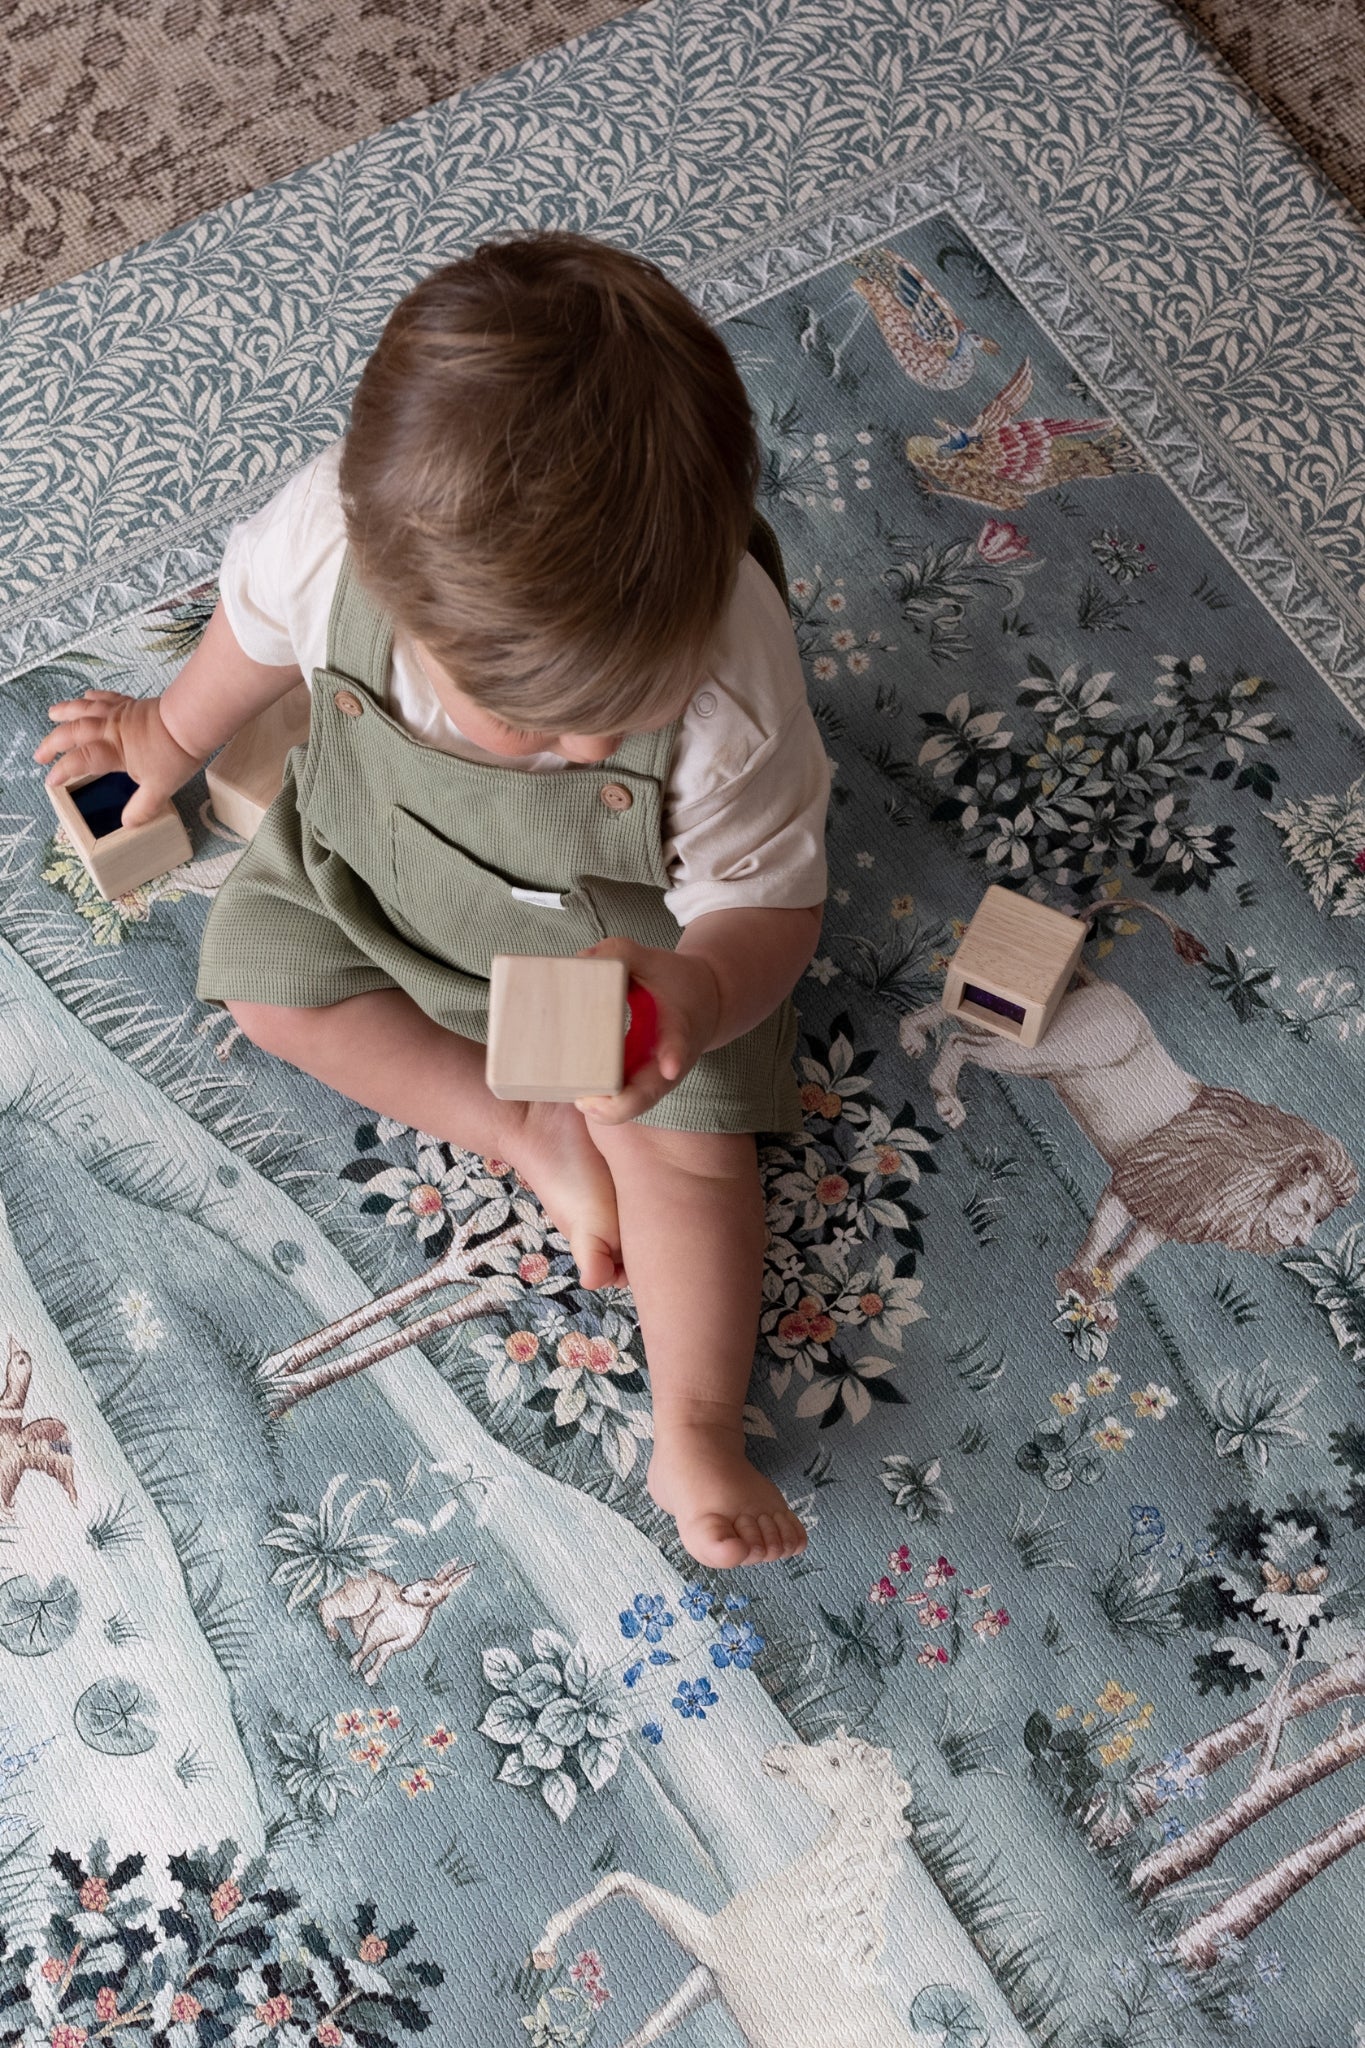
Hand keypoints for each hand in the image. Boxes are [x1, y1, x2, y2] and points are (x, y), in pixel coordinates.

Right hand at [34, 689, 204, 826]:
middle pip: (73, 732)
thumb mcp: (160, 789)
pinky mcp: (131, 704)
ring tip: (52, 714)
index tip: (50, 780)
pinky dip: (93, 697)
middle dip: (52, 743)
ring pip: (84, 709)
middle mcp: (109, 729)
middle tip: (40, 754)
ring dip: (65, 712)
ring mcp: (119, 714)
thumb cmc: (175, 754)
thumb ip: (142, 808)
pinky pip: (106, 698)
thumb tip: (128, 824)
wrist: (191, 722)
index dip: (62, 770)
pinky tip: (87, 696)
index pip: (79, 761)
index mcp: (113, 751)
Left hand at [573, 936, 720, 1123]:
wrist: (706, 1003)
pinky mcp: (638, 1084)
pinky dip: (598, 1101)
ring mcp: (653, 1079)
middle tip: (586, 1098)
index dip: (673, 1056)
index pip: (678, 1046)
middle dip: (616, 1105)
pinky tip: (576, 1093)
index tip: (670, 1067)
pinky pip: (617, 1101)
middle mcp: (668, 1064)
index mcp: (679, 1030)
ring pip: (628, 1107)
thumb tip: (580, 961)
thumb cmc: (678, 982)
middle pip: (644, 1097)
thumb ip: (621, 953)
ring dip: (603, 1108)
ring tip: (577, 1096)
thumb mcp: (655, 959)